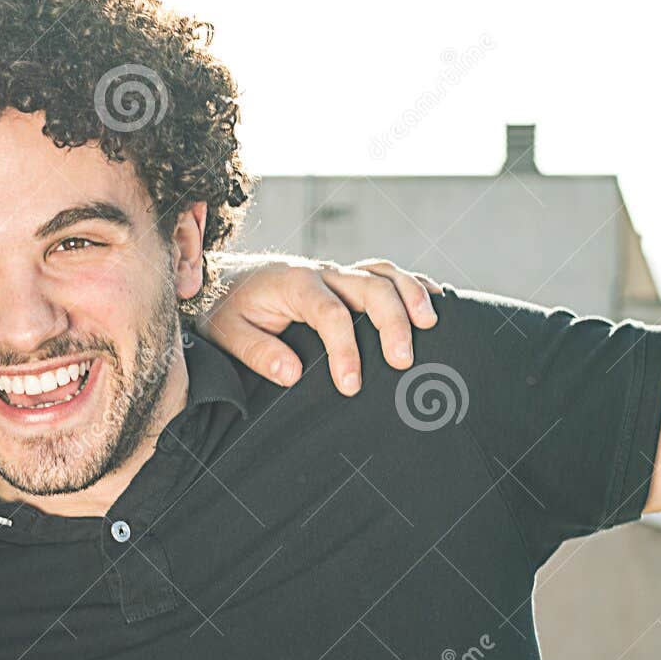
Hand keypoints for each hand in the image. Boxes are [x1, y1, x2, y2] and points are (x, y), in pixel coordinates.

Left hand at [198, 255, 443, 395]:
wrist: (222, 280)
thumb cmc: (226, 310)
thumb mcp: (227, 333)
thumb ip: (257, 352)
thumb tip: (293, 374)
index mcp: (294, 284)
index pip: (330, 314)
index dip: (346, 350)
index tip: (351, 386)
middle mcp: (321, 273)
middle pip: (370, 287)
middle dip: (392, 322)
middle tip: (402, 362)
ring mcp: (337, 273)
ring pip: (384, 274)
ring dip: (412, 296)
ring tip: (431, 326)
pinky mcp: (346, 278)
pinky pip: (386, 274)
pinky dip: (414, 285)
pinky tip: (437, 303)